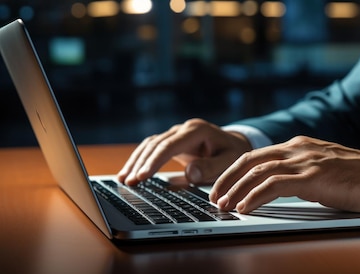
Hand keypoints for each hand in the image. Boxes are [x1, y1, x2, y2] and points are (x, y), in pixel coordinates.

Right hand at [117, 118, 251, 185]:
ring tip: (123, 180)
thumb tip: (189, 173)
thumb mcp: (229, 161)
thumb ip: (211, 167)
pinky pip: (151, 149)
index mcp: (196, 130)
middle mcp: (183, 129)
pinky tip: (129, 173)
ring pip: (150, 145)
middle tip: (129, 182)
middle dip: (140, 163)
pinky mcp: (171, 142)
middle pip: (155, 144)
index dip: (155, 161)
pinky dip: (140, 160)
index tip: (143, 176)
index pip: (169, 145)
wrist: (235, 144)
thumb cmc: (233, 153)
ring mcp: (176, 134)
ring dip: (136, 162)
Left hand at [209, 136, 359, 213]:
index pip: (257, 154)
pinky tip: (245, 208)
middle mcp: (299, 148)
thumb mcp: (324, 169)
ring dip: (236, 190)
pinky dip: (255, 196)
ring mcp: (306, 161)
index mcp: (300, 145)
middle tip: (214, 196)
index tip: (223, 186)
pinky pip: (275, 185)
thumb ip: (301, 173)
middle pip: (250, 159)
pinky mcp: (314, 177)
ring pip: (258, 172)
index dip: (236, 171)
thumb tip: (280, 189)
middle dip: (227, 178)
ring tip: (223, 205)